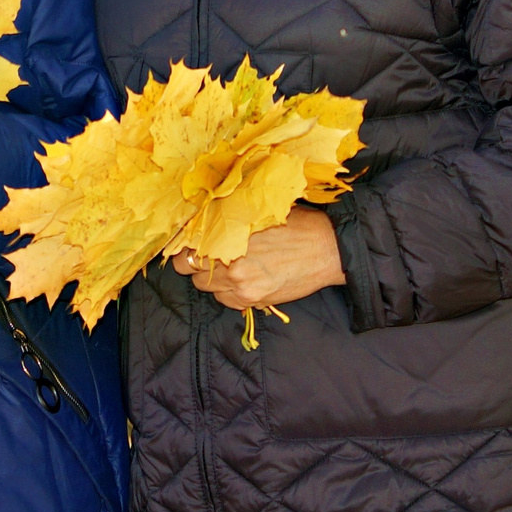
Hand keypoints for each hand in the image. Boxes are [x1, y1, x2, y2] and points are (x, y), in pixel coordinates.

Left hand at [171, 207, 344, 309]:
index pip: (185, 244)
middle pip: (188, 267)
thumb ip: (227, 218)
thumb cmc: (296, 224)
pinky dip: (228, 292)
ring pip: (205, 286)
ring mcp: (240, 284)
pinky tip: (243, 279)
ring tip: (231, 265)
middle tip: (207, 254)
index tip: (187, 242)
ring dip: (211, 277)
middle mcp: (230, 262)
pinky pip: (224, 300)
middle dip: (194, 260)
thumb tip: (200, 220)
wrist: (327, 249)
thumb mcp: (258, 211)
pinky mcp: (252, 300)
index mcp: (228, 234)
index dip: (184, 243)